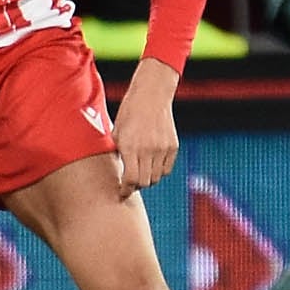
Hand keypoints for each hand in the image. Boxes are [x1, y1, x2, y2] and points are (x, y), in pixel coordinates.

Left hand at [111, 58, 180, 195]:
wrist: (151, 96)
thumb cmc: (129, 113)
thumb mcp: (117, 133)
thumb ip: (119, 154)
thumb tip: (120, 174)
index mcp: (130, 147)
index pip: (131, 180)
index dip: (126, 190)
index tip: (122, 193)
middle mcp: (147, 149)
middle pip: (145, 182)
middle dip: (136, 186)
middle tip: (131, 184)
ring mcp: (162, 148)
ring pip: (157, 178)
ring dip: (148, 179)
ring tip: (141, 172)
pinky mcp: (173, 146)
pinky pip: (166, 169)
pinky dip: (159, 171)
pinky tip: (152, 164)